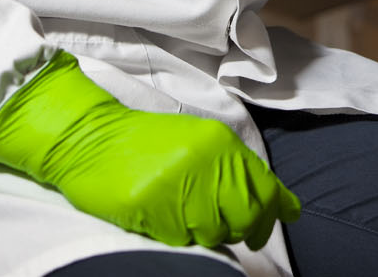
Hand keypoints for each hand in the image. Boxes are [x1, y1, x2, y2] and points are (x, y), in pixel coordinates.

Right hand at [0, 50, 299, 250]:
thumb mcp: (198, 143)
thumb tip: (284, 204)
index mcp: (220, 142)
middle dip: (244, 229)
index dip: (274, 212)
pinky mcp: (153, 207)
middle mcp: (206, 161)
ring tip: (184, 211)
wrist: (93, 137)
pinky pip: (181, 240)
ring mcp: (179, 184)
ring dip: (205, 231)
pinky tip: (162, 214)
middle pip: (246, 216)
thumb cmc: (146, 143)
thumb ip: (238, 170)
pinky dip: (177, 235)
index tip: (277, 221)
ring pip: (215, 233)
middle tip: (229, 228)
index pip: (265, 188)